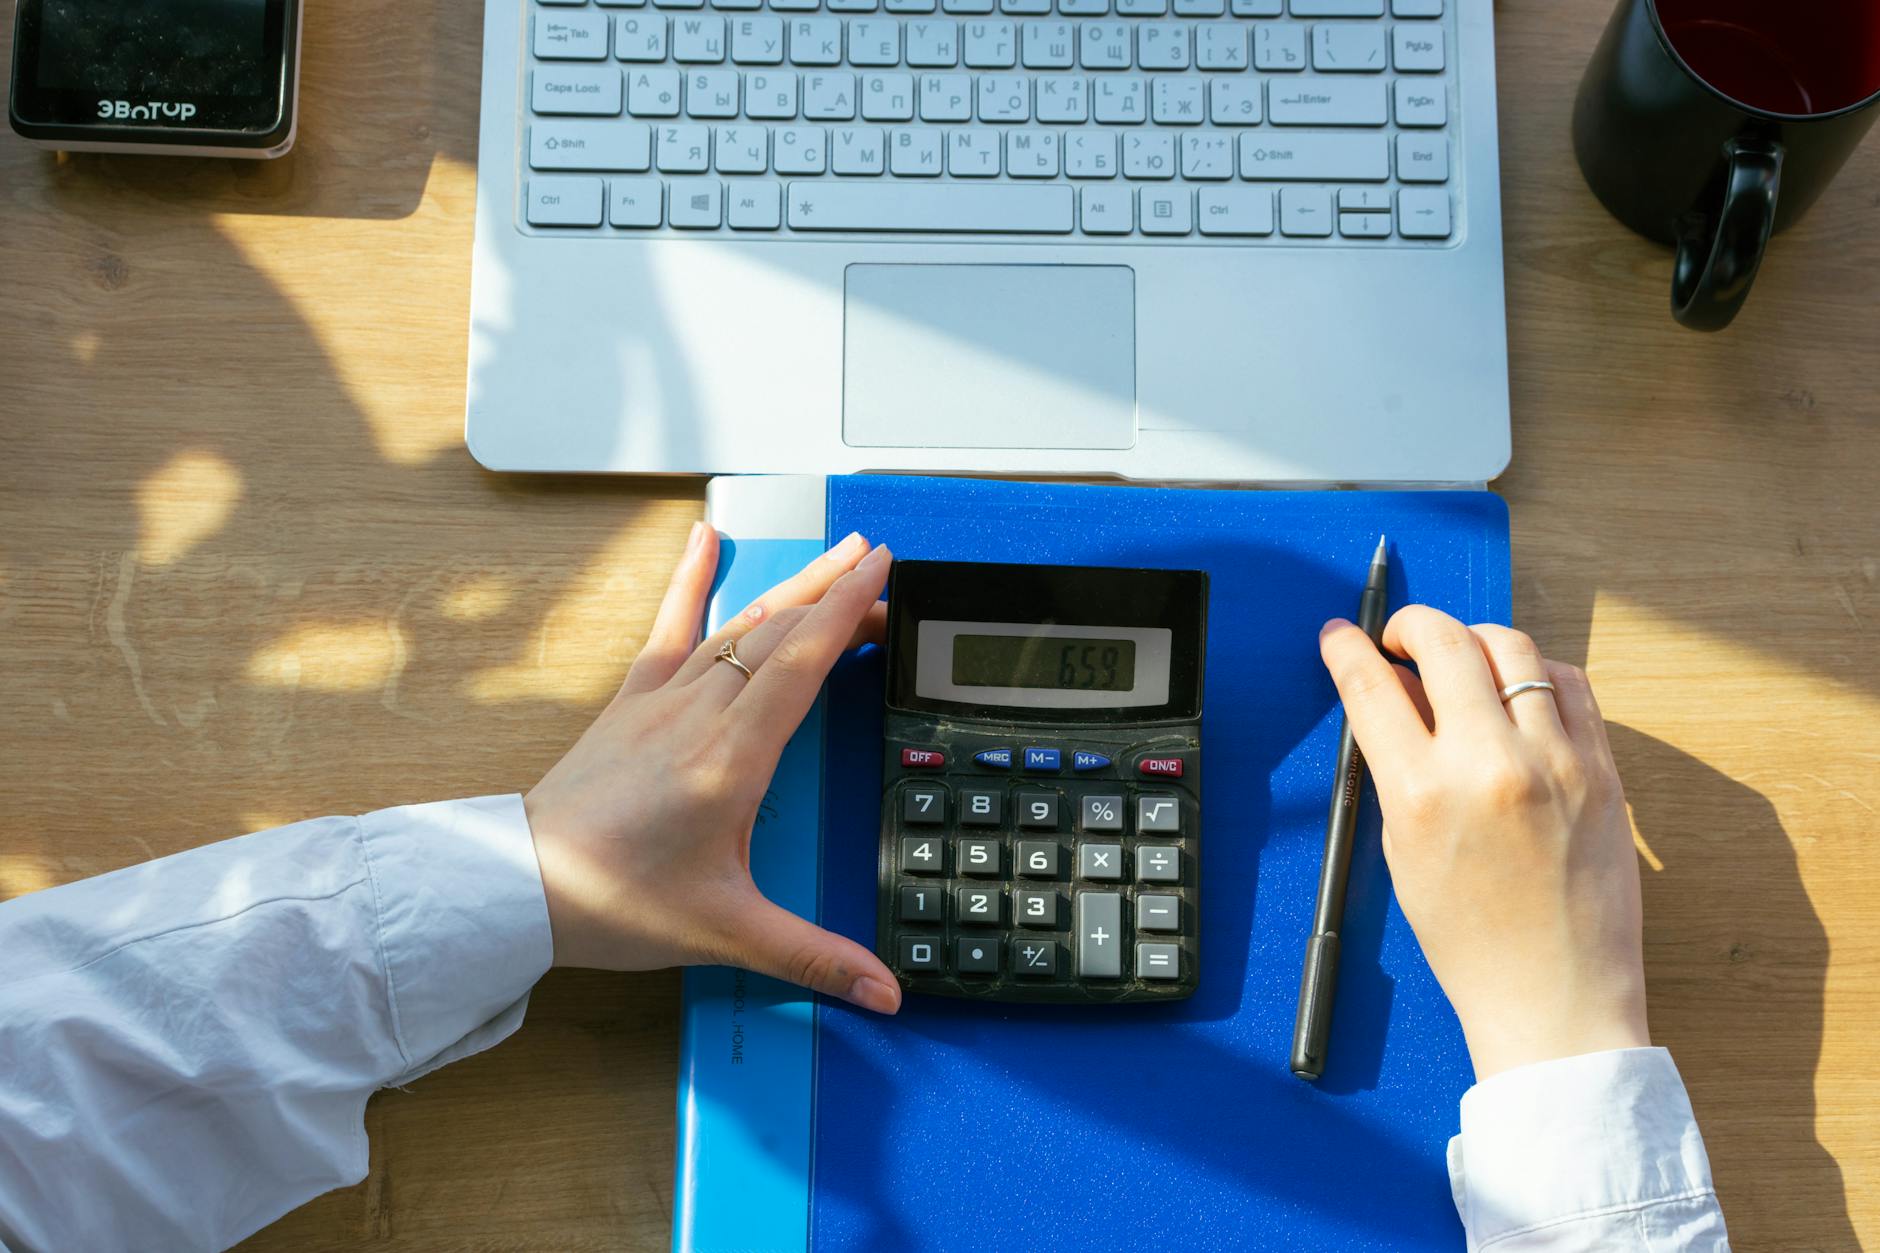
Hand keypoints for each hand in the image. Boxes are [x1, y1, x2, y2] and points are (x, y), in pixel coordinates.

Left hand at [523, 523, 901, 1014]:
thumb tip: (882, 993)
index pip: (801, 663)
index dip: (847, 611)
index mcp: (730, 760)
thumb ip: (813, 959)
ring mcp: (661, 703)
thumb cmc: (613, 902)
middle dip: (837, 593)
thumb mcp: (727, 933)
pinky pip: (669, 629)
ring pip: (738, 626)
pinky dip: (691, 582)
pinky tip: (705, 540)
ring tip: (833, 552)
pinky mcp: (631, 705)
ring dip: (791, 586)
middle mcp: (697, 717)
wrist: (520, 888)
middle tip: (882, 569)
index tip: (883, 572)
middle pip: (780, 633)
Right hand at [1319, 607, 1647, 1078]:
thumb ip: (1398, 765)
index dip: (1348, 650)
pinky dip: (1536, 671)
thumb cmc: (1471, 940)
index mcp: (1423, 796)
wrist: (1554, 997)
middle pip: (1445, 642)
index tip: (1342, 636)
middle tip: (1401, 638)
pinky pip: (1569, 684)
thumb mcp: (1402, 849)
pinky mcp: (1602, 770)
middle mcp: (1490, 767)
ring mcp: (1555, 763)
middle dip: (1412, 625)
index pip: (1373, 688)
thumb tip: (1398, 694)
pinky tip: (1518, 689)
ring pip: (1512, 647)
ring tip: (1461, 660)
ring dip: (1475, 640)